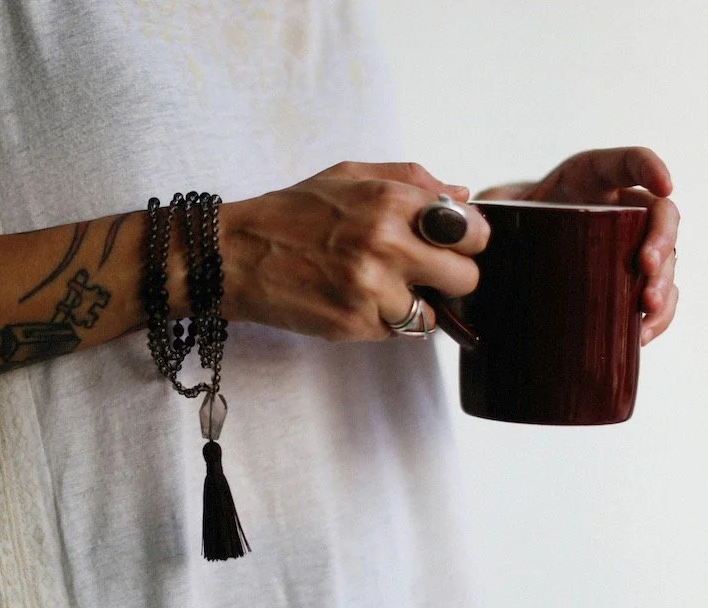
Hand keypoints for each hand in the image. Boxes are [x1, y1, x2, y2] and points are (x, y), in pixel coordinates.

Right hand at [219, 161, 488, 340]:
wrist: (234, 256)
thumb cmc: (289, 214)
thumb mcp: (349, 175)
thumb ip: (412, 179)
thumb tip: (462, 195)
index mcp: (391, 201)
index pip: (473, 232)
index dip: (468, 241)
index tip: (454, 245)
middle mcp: (385, 244)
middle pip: (466, 278)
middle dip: (451, 277)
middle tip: (425, 273)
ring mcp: (371, 290)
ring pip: (433, 314)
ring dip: (415, 304)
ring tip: (382, 288)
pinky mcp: (354, 325)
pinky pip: (397, 332)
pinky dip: (384, 321)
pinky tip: (356, 300)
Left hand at [478, 147, 679, 344]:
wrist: (509, 249)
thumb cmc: (507, 221)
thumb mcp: (496, 208)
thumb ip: (486, 209)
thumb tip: (473, 230)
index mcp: (591, 177)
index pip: (630, 162)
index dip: (652, 167)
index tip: (665, 184)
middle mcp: (619, 206)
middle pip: (660, 215)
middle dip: (661, 240)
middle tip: (646, 268)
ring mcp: (629, 244)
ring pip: (666, 258)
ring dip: (665, 284)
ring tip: (646, 308)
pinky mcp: (628, 281)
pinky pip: (657, 297)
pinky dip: (657, 317)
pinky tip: (642, 334)